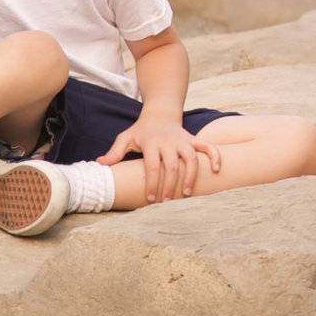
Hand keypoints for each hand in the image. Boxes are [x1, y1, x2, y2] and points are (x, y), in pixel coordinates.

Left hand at [97, 116, 221, 202]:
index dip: (152, 183)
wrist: (160, 113)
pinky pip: (208, 147)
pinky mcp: (193, 140)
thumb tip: (99, 164)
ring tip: (187, 194)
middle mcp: (169, 141)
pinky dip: (215, 156)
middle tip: (167, 202)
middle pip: (172, 165)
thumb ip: (114, 152)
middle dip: (170, 185)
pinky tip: (216, 170)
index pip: (152, 166)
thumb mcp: (125, 138)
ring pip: (191, 158)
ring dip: (190, 177)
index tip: (151, 199)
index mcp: (152, 143)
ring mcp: (183, 140)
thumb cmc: (141, 131)